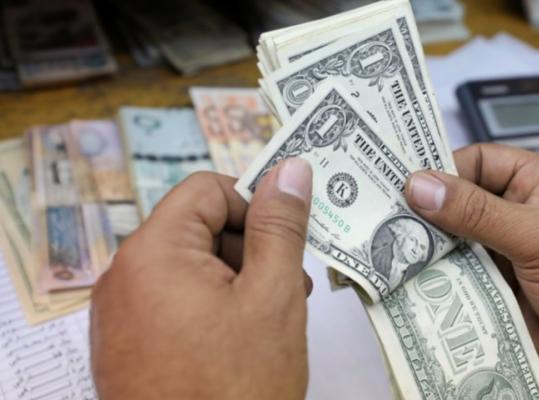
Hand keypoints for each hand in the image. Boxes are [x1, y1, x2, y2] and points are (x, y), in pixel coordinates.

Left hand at [90, 158, 312, 399]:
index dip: (254, 204)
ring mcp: (122, 313)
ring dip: (237, 279)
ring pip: (190, 266)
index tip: (288, 235)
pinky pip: (175, 301)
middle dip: (250, 248)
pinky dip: (213, 306)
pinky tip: (244, 338)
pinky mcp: (129, 343)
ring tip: (273, 316)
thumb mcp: (273, 294)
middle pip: (197, 227)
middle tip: (290, 283)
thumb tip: (291, 170)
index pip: (207, 190)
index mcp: (153, 252)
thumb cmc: (237, 387)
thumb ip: (281, 226)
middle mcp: (125, 276)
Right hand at [405, 144, 538, 376]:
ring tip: (391, 245)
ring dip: (429, 244)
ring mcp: (504, 247)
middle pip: (461, 199)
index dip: (444, 168)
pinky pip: (457, 269)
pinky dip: (437, 272)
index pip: (480, 161)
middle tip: (386, 215)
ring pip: (454, 236)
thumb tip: (421, 186)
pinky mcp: (494, 280)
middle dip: (429, 209)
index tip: (406, 182)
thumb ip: (478, 213)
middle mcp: (518, 210)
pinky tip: (411, 274)